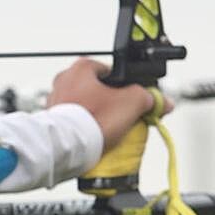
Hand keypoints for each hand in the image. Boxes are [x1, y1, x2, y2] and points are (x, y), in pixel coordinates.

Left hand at [45, 58, 173, 150]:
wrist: (67, 146)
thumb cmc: (91, 120)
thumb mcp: (132, 103)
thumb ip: (149, 97)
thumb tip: (161, 101)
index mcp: (81, 68)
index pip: (112, 72)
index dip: (127, 86)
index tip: (135, 98)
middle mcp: (64, 80)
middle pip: (99, 89)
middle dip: (113, 103)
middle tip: (124, 116)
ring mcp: (55, 100)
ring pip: (86, 105)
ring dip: (99, 115)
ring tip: (110, 129)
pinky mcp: (52, 119)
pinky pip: (75, 120)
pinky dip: (85, 126)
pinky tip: (95, 136)